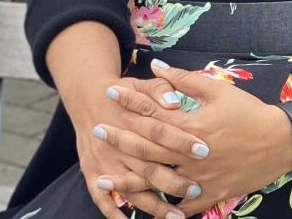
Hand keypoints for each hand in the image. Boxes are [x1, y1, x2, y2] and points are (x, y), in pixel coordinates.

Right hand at [66, 76, 205, 218]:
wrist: (87, 99)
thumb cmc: (123, 93)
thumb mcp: (140, 84)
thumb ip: (159, 90)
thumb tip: (175, 102)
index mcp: (130, 119)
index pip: (159, 131)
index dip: (181, 141)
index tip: (204, 151)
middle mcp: (116, 143)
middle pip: (147, 166)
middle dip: (173, 180)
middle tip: (196, 190)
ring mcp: (104, 162)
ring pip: (131, 188)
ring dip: (154, 204)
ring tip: (176, 216)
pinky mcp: (92, 173)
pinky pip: (102, 199)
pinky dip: (115, 214)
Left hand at [92, 59, 291, 217]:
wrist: (281, 141)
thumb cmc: (249, 112)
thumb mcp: (218, 90)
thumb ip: (184, 79)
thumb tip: (157, 67)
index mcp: (191, 126)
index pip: (152, 113)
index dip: (130, 101)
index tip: (110, 92)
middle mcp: (190, 154)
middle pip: (146, 148)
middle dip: (119, 139)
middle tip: (97, 130)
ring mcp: (199, 177)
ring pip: (157, 182)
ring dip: (128, 181)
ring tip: (104, 179)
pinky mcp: (211, 194)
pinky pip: (183, 207)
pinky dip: (165, 211)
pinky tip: (144, 212)